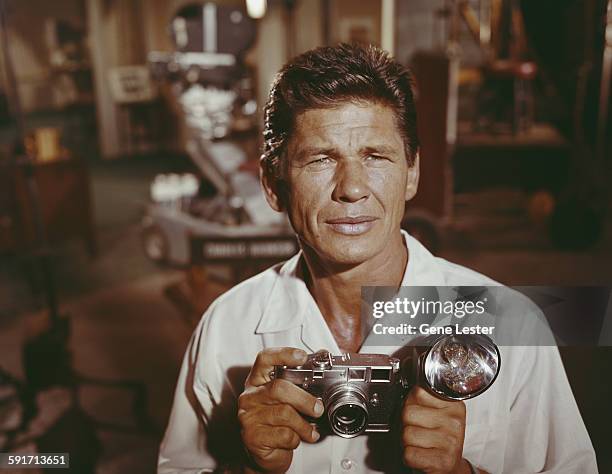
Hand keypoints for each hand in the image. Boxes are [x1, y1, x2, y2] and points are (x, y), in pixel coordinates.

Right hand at [238, 347, 323, 472]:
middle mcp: (250, 396)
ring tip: (310, 430)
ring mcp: (249, 416)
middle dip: (304, 399)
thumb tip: (323, 355)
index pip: (265, 359)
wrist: (264, 451)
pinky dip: (295, 438)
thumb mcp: (287, 396)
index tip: (302, 357)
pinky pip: (283, 434)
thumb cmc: (276, 421)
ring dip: (304, 425)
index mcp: (258, 380)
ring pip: (284, 413)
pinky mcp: (253, 437)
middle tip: (318, 408)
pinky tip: (295, 439)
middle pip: (279, 388)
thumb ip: (301, 377)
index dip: (283, 354)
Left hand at [401, 386, 469, 473]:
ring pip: (407, 434)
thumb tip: (408, 390)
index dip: (410, 403)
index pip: (418, 392)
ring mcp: (450, 441)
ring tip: (420, 443)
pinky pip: (409, 454)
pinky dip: (409, 457)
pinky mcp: (443, 461)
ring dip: (407, 442)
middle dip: (406, 424)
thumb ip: (422, 399)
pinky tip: (421, 455)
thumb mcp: (436, 413)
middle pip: (408, 413)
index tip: (419, 412)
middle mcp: (454, 421)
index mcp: (453, 405)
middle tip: (418, 430)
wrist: (451, 467)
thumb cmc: (439, 438)